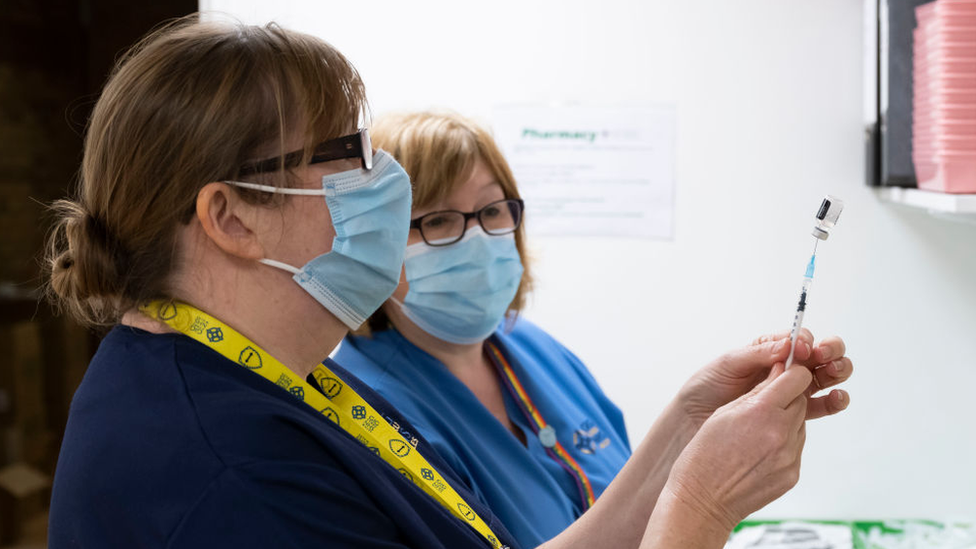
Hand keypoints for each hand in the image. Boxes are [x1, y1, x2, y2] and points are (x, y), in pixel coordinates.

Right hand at [662, 364, 811, 532]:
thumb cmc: (704, 456)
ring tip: (757, 431)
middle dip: (787, 396)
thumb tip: (778, 373)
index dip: (791, 372)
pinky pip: (795, 448)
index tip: (783, 372)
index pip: (797, 378)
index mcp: (762, 411)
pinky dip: (783, 443)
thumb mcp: (723, 413)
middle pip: (801, 400)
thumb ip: (756, 393)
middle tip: (765, 403)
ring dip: (785, 420)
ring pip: (799, 424)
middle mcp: (781, 432)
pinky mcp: (792, 474)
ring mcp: (790, 456)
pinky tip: (759, 450)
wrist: (703, 500)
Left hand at [678, 330, 851, 426]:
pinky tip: (836, 399)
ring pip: (826, 377)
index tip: (802, 349)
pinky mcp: (794, 413)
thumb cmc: (706, 387)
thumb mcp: (728, 364)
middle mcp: (785, 368)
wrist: (694, 420)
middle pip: (820, 354)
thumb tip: (788, 344)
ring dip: (837, 372)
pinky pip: (821, 406)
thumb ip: (758, 354)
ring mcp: (792, 390)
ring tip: (832, 373)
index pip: (799, 339)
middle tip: (823, 357)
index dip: (806, 341)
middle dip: (830, 351)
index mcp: (769, 350)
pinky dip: (834, 401)